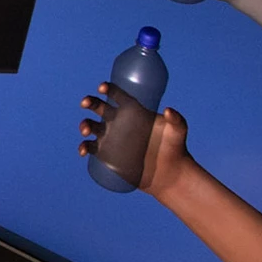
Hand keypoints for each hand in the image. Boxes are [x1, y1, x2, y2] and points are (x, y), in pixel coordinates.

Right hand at [79, 87, 194, 197]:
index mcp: (133, 111)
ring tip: (86, 130)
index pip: (117, 95)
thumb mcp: (178, 132)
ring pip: (90, 125)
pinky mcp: (105, 153)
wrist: (168, 174)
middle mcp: (118, 121)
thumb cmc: (174, 149)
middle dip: (89, 102)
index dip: (108, 88)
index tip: (102, 88)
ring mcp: (110, 137)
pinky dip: (83, 147)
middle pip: (98, 107)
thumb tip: (169, 110)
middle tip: (86, 103)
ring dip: (84, 124)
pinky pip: (89, 147)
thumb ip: (177, 120)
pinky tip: (83, 151)